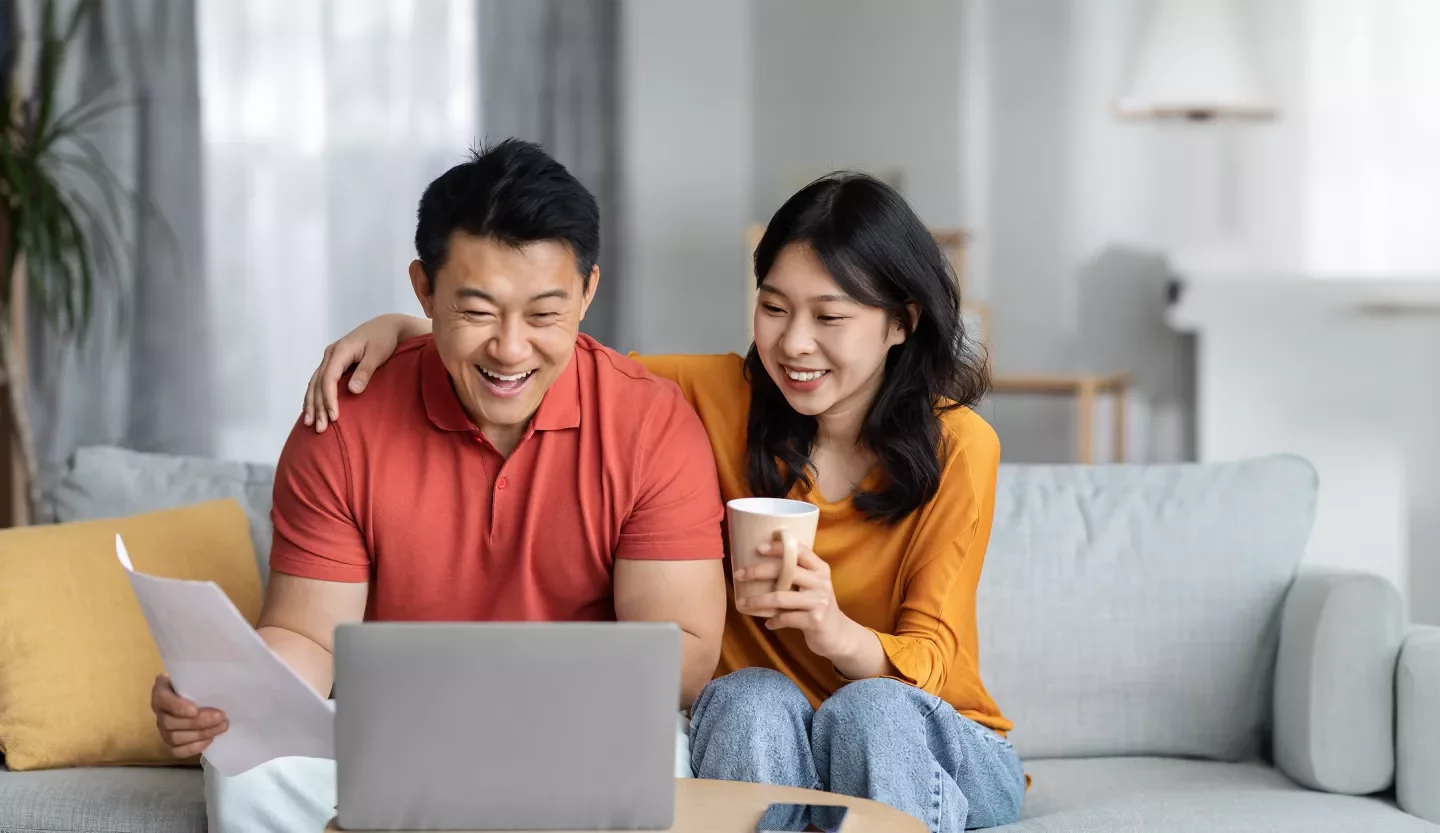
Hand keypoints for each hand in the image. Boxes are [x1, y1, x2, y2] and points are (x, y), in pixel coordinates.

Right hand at [151, 674, 227, 757]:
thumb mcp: (196, 674)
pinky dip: (193, 748)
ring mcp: (162, 728)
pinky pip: (176, 751)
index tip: (195, 710)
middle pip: (170, 722)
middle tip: (220, 717)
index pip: (162, 699)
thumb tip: (219, 682)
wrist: (196, 693)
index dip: (177, 707)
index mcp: (161, 690)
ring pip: (174, 738)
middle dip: (198, 722)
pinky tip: (209, 740)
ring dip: (200, 734)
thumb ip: (201, 677)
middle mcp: (158, 710)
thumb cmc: (196, 681)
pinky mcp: (169, 742)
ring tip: (221, 727)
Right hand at [302, 314, 416, 431]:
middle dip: (317, 406)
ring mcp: (330, 358)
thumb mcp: (377, 354)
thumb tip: (353, 390)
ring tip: (310, 424)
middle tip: (319, 428)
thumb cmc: (384, 339)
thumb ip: (365, 371)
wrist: (387, 326)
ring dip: (312, 404)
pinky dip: (315, 396)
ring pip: (315, 383)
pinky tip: (312, 410)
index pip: (328, 378)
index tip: (334, 416)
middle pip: (318, 383)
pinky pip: (319, 381)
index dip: (329, 399)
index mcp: (340, 351)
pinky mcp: (334, 363)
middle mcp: (331, 354)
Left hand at [734, 540, 856, 658]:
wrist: (839, 634)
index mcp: (820, 569)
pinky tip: (768, 623)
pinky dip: (774, 621)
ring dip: (758, 601)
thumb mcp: (813, 586)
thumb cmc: (818, 606)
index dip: (780, 547)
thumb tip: (762, 564)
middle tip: (739, 575)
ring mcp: (819, 601)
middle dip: (758, 572)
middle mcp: (821, 582)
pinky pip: (786, 618)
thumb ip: (797, 574)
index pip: (800, 551)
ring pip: (781, 597)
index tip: (759, 548)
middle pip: (786, 571)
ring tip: (742, 604)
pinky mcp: (815, 621)